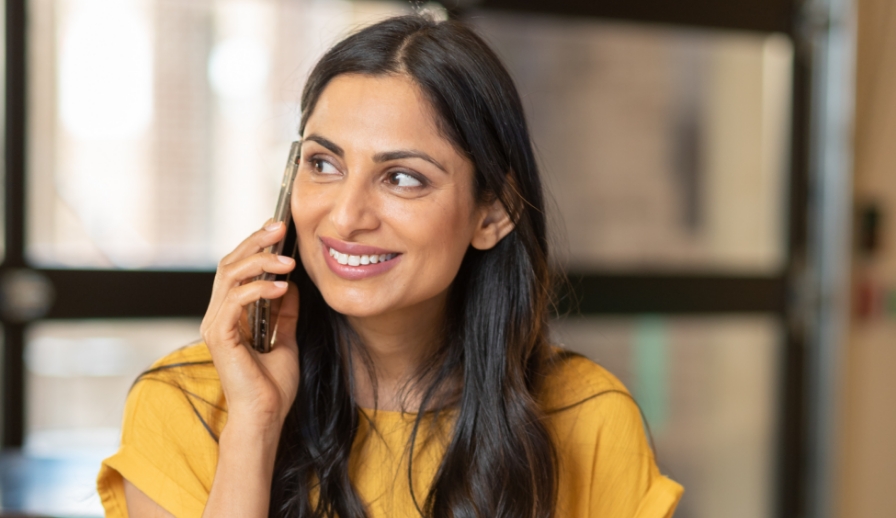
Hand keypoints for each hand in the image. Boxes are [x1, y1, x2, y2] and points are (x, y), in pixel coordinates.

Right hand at [200, 221, 299, 430]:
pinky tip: (283, 287)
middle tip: (281, 227)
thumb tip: (292, 285)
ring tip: (288, 261)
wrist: (265, 416)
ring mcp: (216, 325)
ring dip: (261, 261)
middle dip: (256, 241)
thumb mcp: (286, 338)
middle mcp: (218, 315)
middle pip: (230, 263)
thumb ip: (285, 312)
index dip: (255, 244)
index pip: (237, 268)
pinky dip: (259, 289)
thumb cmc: (272, 385)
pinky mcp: (219, 336)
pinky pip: (235, 300)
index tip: (279, 228)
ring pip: (230, 275)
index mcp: (230, 314)